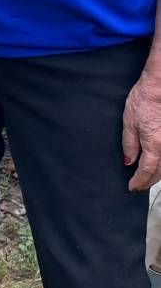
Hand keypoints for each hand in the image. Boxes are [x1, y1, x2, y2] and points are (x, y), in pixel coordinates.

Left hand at [123, 69, 160, 190]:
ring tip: (148, 179)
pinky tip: (159, 165)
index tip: (132, 187)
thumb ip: (130, 144)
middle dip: (149, 181)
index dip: (139, 181)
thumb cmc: (145, 100)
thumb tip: (129, 161)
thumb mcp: (129, 122)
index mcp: (154, 145)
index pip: (146, 171)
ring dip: (159, 175)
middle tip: (139, 187)